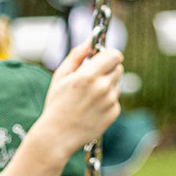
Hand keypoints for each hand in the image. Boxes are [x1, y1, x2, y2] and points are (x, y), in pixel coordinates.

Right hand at [38, 43, 122, 158]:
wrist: (58, 135)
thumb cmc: (57, 104)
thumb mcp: (61, 76)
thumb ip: (77, 55)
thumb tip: (90, 40)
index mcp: (88, 75)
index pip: (114, 55)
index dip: (109, 55)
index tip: (103, 58)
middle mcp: (102, 87)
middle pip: (118, 68)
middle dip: (108, 69)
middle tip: (93, 77)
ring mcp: (110, 101)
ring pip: (116, 84)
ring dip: (106, 86)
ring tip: (88, 97)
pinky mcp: (113, 113)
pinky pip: (115, 100)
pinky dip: (107, 101)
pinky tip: (92, 108)